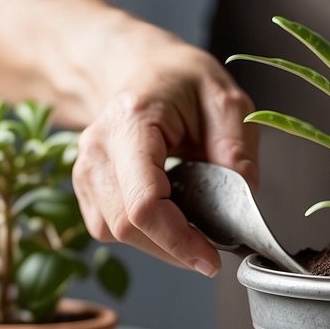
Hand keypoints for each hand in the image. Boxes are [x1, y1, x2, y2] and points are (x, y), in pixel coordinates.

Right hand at [72, 43, 257, 274]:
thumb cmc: (183, 81)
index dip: (177, 240)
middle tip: (212, 252)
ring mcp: (84, 168)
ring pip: (113, 232)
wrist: (143, 68)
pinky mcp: (85, 185)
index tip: (211, 260)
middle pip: (125, 225)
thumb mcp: (227, 101)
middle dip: (172, 248)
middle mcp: (96, 147)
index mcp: (131, 122)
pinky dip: (142, 236)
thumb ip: (237, 147)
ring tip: (193, 234)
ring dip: (157, 245)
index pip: (143, 202)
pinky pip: (108, 228)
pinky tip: (169, 222)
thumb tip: (245, 193)